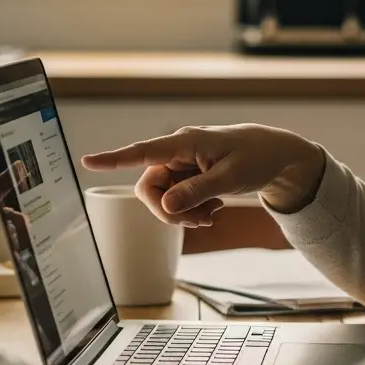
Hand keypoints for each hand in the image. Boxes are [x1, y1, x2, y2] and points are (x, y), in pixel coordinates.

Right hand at [80, 124, 326, 226]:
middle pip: (150, 188)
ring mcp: (181, 165)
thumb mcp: (231, 178)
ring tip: (213, 213)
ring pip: (163, 198)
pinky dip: (191, 210)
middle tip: (200, 221)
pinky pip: (175, 199)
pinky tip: (212, 209)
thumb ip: (198, 191)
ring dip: (183, 213)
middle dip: (169, 211)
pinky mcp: (187, 176)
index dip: (114, 159)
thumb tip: (166, 205)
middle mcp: (177, 152)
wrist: (275, 156)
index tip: (88, 161)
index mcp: (185, 142)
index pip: (143, 151)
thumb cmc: (256, 158)